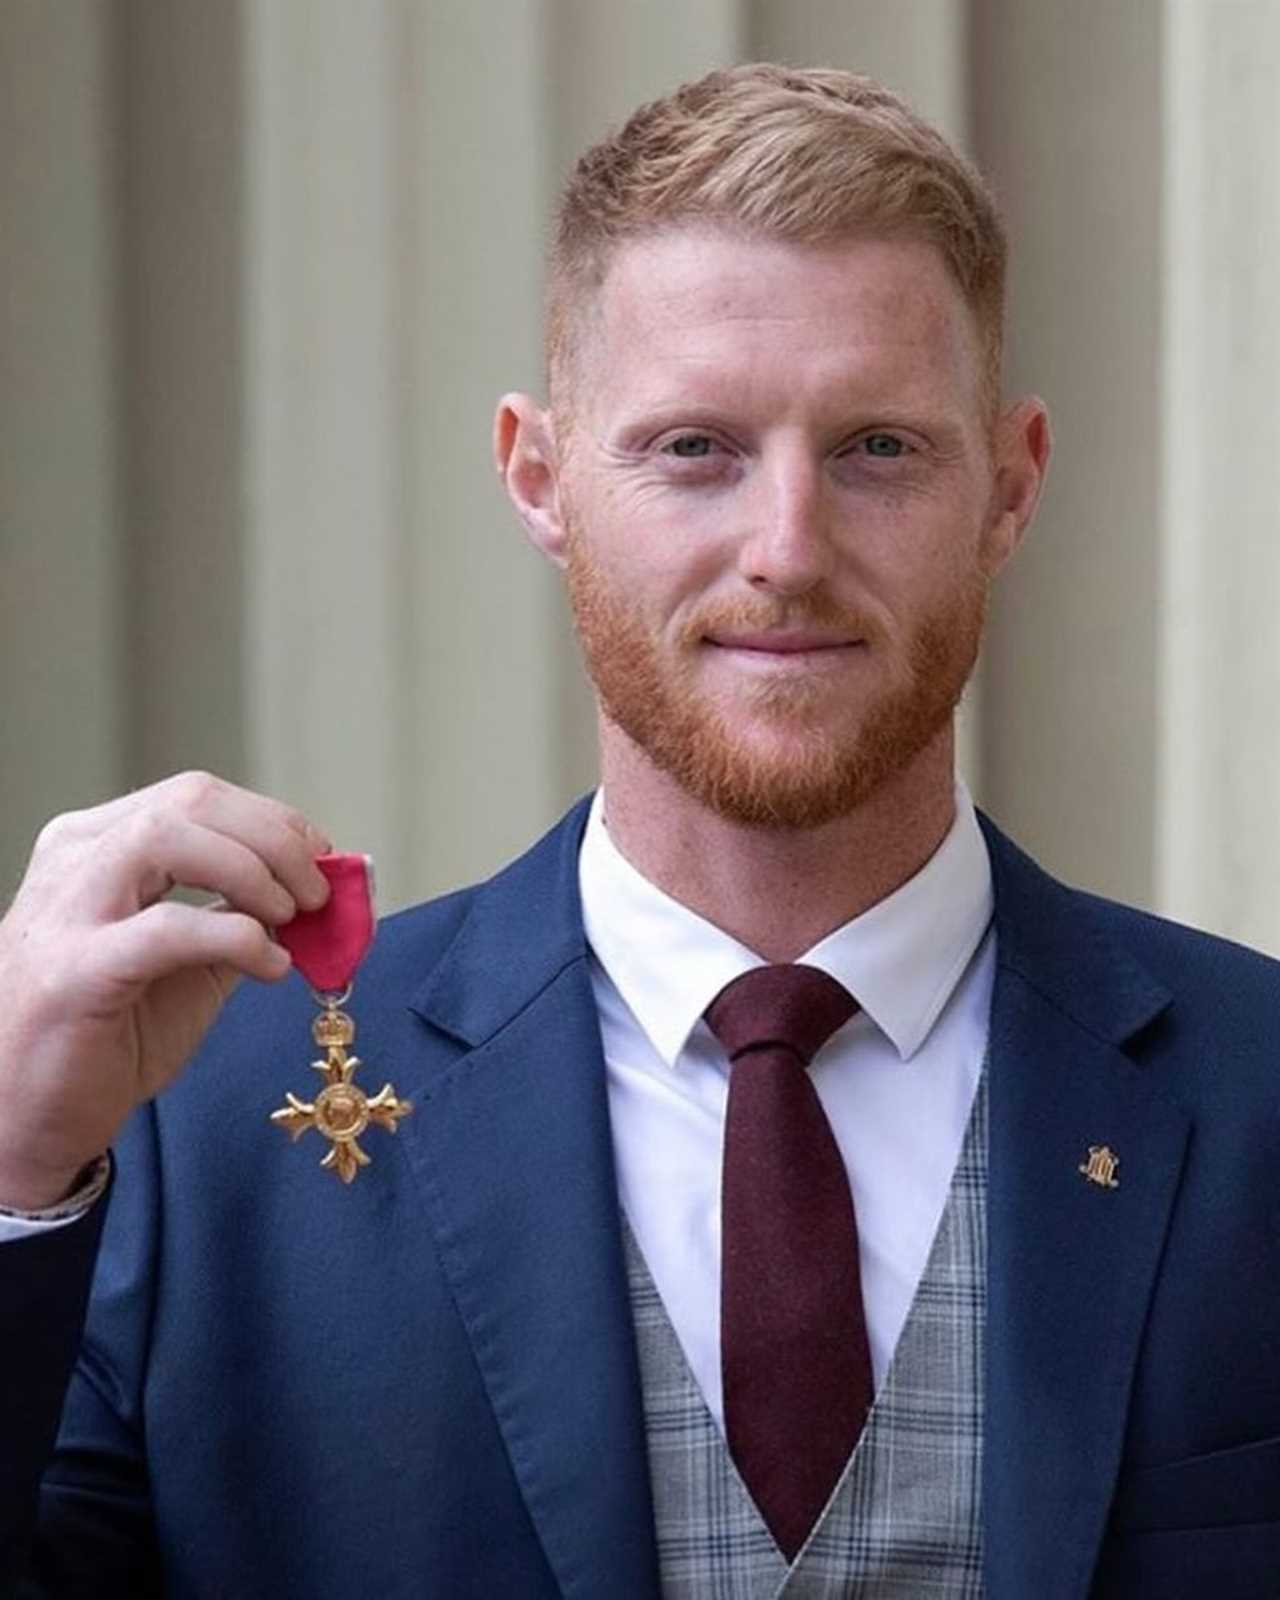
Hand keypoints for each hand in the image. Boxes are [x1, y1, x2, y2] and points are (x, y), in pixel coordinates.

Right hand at [0, 772, 332, 1209]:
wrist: (27, 1119)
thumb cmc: (105, 1035)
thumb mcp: (186, 960)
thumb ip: (237, 916)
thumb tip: (312, 890)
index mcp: (96, 847)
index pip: (196, 797)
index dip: (273, 820)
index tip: (322, 859)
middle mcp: (74, 863)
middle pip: (190, 802)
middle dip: (274, 838)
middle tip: (318, 892)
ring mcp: (67, 914)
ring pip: (167, 839)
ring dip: (251, 870)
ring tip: (291, 916)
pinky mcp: (75, 973)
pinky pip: (167, 929)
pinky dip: (236, 938)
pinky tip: (269, 966)